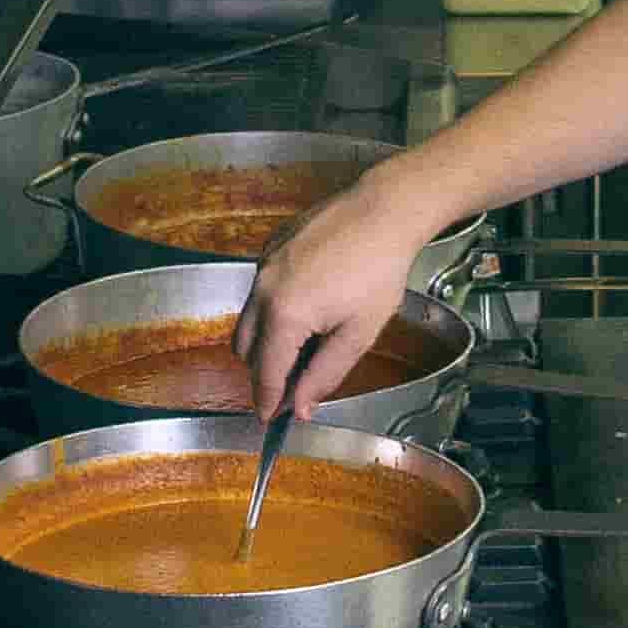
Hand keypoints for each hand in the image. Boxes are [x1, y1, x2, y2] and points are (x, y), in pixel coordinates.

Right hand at [232, 173, 451, 419]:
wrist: (383, 210)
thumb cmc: (379, 272)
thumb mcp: (358, 333)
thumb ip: (324, 374)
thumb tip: (300, 408)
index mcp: (284, 315)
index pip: (264, 371)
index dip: (267, 399)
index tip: (269, 417)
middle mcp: (263, 289)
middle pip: (244, 348)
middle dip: (262, 370)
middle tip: (291, 383)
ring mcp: (263, 265)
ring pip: (247, 317)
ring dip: (264, 339)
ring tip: (301, 345)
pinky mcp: (270, 247)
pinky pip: (259, 289)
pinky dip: (271, 307)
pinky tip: (308, 303)